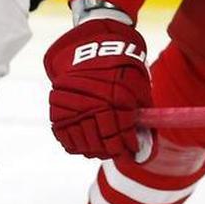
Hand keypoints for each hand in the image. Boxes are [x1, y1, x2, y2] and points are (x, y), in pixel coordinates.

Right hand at [44, 19, 150, 158]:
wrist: (90, 48)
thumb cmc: (120, 68)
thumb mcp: (138, 85)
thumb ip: (142, 112)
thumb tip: (147, 139)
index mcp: (117, 96)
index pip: (122, 133)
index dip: (128, 146)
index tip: (131, 152)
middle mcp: (94, 102)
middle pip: (102, 141)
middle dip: (113, 152)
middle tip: (118, 155)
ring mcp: (74, 106)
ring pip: (83, 142)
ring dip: (95, 151)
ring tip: (103, 151)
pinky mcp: (57, 108)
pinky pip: (65, 137)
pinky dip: (75, 145)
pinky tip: (85, 146)